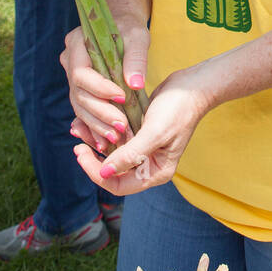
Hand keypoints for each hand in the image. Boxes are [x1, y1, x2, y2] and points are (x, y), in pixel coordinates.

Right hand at [60, 20, 149, 150]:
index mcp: (76, 44)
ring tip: (115, 137)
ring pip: (79, 106)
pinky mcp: (79, 88)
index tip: (122, 98)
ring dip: (97, 124)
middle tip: (121, 127)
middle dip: (100, 113)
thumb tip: (136, 84)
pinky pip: (84, 109)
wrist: (120, 25)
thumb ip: (136, 59)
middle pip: (78, 94)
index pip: (81, 73)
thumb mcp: (137, 37)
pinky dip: (94, 125)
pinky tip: (106, 141)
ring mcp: (71, 76)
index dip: (99, 89)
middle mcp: (69, 61)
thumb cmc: (128, 27)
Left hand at [72, 69, 208, 195]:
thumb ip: (130, 155)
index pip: (119, 185)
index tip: (81, 154)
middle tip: (77, 144)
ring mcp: (144, 149)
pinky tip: (90, 121)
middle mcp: (149, 165)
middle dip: (93, 159)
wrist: (194, 85)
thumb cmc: (179, 109)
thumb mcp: (155, 132)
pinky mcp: (140, 133)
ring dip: (95, 144)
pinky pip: (117, 138)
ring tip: (79, 129)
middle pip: (113, 172)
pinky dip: (103, 132)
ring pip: (112, 154)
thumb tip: (104, 173)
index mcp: (155, 172)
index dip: (97, 174)